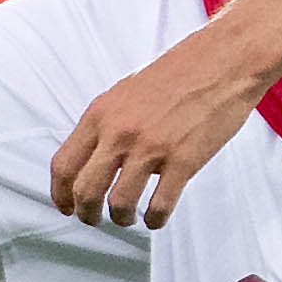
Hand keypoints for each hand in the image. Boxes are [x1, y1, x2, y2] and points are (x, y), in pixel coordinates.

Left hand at [49, 22, 274, 231]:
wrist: (222, 61)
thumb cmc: (177, 75)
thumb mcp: (125, 93)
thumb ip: (107, 125)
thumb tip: (94, 160)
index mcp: (101, 114)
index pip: (64, 165)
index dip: (60, 195)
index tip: (66, 207)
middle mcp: (120, 132)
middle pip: (85, 190)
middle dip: (86, 214)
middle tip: (94, 219)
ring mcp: (151, 147)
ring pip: (119, 203)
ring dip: (121, 219)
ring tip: (129, 218)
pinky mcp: (183, 160)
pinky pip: (159, 205)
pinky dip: (155, 219)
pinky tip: (156, 217)